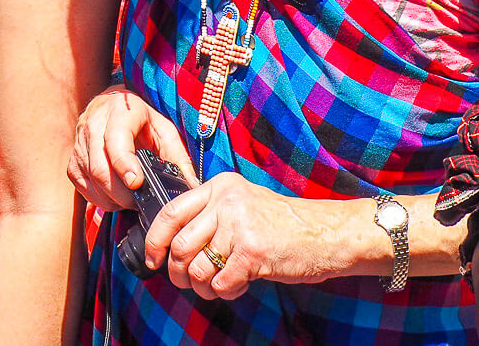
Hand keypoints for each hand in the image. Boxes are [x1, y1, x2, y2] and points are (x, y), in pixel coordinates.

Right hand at [68, 86, 195, 211]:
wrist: (114, 106)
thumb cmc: (143, 120)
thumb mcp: (165, 130)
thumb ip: (178, 157)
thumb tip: (193, 187)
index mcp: (120, 112)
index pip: (116, 140)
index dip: (125, 164)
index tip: (137, 183)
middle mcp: (94, 124)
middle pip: (100, 167)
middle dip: (122, 193)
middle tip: (140, 200)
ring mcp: (79, 143)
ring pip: (91, 180)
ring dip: (112, 198)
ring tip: (130, 198)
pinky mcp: (72, 160)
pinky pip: (82, 187)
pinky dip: (99, 198)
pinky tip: (115, 196)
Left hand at [142, 174, 352, 299]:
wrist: (326, 233)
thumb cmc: (282, 224)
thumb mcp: (242, 204)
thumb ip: (210, 215)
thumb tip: (172, 245)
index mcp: (219, 186)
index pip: (170, 211)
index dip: (154, 240)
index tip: (153, 258)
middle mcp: (226, 200)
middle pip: (180, 245)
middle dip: (178, 272)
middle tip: (188, 282)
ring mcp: (239, 225)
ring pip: (197, 268)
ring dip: (203, 286)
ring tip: (218, 284)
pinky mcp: (252, 251)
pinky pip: (220, 282)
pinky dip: (225, 291)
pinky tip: (238, 285)